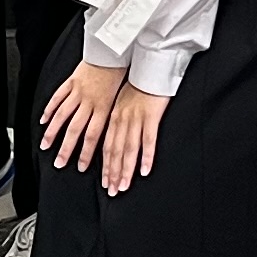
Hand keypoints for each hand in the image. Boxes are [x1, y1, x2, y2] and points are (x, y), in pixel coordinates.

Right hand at [39, 56, 124, 171]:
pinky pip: (57, 98)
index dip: (86, 153)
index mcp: (103, 108)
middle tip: (59, 163)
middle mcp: (89, 102)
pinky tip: (44, 121)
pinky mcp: (71, 82)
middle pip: (74, 130)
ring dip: (52, 133)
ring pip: (62, 115)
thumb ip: (110, 117)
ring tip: (45, 145)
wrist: (113, 51)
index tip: (81, 167)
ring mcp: (78, 92)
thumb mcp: (120, 99)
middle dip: (66, 149)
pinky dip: (49, 110)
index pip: (92, 136)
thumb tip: (108, 138)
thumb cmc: (119, 74)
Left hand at [99, 81, 171, 195]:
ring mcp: (136, 118)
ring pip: (128, 149)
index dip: (106, 166)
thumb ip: (119, 120)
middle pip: (115, 151)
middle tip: (112, 190)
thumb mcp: (122, 102)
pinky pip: (148, 139)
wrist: (149, 65)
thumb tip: (115, 138)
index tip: (105, 182)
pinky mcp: (151, 116)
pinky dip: (146, 156)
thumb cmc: (138, 85)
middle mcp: (122, 120)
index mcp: (114, 117)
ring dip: (125, 170)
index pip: (107, 146)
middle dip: (113, 173)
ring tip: (123, 186)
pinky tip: (145, 170)